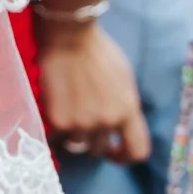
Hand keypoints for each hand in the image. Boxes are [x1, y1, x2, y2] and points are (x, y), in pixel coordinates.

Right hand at [36, 13, 150, 163]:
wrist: (69, 37)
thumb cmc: (98, 53)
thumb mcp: (125, 80)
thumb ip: (125, 107)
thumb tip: (121, 127)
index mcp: (128, 111)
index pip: (137, 152)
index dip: (125, 156)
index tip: (114, 150)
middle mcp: (107, 121)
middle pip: (100, 150)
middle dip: (93, 141)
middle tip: (82, 125)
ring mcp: (82, 123)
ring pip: (78, 145)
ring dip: (73, 134)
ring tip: (68, 113)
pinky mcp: (58, 120)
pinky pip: (57, 137)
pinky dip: (56, 128)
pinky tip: (54, 109)